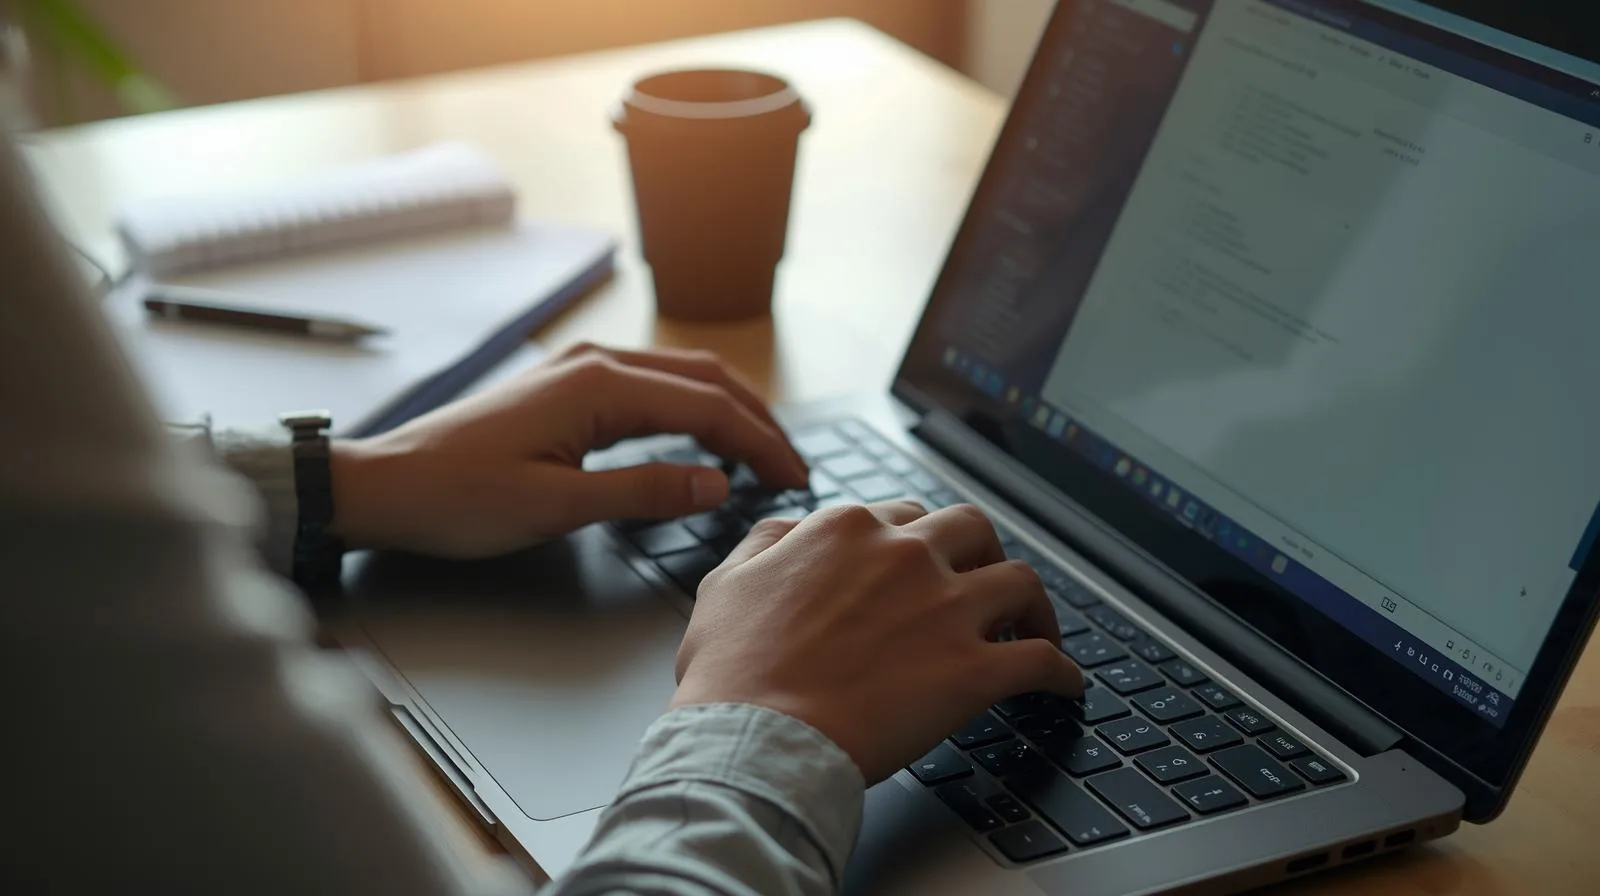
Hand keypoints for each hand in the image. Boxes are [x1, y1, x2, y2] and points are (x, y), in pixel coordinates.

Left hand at [328, 343, 808, 557]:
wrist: (384, 485)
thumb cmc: (456, 498)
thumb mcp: (555, 507)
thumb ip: (642, 492)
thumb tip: (718, 485)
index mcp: (598, 386)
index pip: (708, 408)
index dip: (760, 444)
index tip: (793, 478)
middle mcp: (595, 363)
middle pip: (705, 381)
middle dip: (757, 422)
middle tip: (792, 469)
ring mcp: (580, 370)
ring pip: (681, 378)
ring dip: (729, 411)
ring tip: (761, 454)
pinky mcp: (566, 386)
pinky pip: (651, 387)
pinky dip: (692, 410)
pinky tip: (701, 439)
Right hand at [671, 500, 1083, 783]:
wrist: (756, 739)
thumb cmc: (733, 674)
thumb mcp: (727, 584)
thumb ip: (767, 543)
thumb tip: (791, 528)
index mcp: (848, 529)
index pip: (906, 515)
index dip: (920, 541)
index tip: (925, 565)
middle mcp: (906, 555)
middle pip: (973, 531)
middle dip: (983, 554)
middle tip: (980, 584)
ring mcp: (946, 610)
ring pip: (1021, 583)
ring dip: (1033, 606)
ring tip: (1034, 628)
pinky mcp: (974, 671)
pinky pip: (1042, 661)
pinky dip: (1062, 672)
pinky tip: (1064, 686)